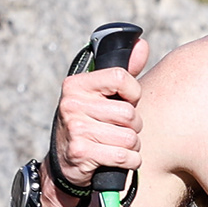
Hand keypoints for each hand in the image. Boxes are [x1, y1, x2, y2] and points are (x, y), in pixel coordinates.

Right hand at [49, 63, 144, 197]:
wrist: (65, 162)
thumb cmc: (90, 123)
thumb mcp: (100, 95)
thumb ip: (123, 72)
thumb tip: (142, 44)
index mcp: (77, 84)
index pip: (121, 78)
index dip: (133, 93)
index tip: (127, 101)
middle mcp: (72, 103)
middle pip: (129, 113)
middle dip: (134, 126)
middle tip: (121, 129)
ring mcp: (75, 128)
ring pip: (130, 137)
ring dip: (132, 146)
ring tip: (118, 145)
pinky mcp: (81, 152)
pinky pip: (124, 156)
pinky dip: (129, 161)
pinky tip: (119, 160)